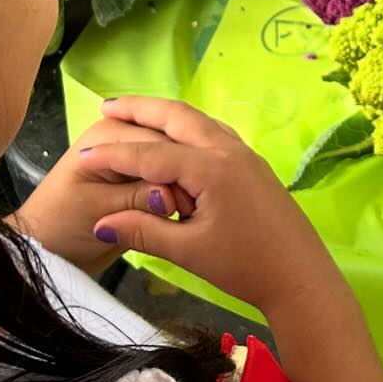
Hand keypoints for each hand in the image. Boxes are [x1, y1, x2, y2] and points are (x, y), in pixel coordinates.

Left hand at [12, 116, 188, 277]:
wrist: (51, 248)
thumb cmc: (62, 223)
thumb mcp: (98, 209)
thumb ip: (136, 199)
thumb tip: (171, 197)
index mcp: (108, 134)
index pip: (156, 140)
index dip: (175, 169)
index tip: (187, 204)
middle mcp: (126, 138)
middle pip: (170, 147)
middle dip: (181, 177)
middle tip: (191, 212)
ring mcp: (137, 157)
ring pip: (175, 163)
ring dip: (183, 185)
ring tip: (189, 214)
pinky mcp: (144, 178)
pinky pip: (171, 178)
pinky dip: (179, 193)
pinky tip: (186, 211)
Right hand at [75, 98, 339, 314]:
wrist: (300, 276)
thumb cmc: (245, 266)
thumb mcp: (188, 252)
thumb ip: (143, 231)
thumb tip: (99, 224)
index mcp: (212, 168)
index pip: (151, 154)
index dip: (114, 155)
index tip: (82, 155)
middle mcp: (229, 150)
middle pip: (178, 117)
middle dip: (141, 109)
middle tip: (107, 106)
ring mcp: (246, 154)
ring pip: (199, 121)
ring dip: (166, 114)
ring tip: (136, 114)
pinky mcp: (254, 165)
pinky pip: (215, 133)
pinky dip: (189, 127)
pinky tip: (178, 137)